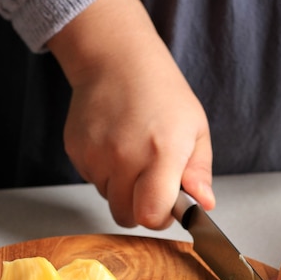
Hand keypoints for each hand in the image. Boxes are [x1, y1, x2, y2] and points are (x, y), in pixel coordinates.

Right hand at [48, 0, 214, 228]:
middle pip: (126, 216)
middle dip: (140, 209)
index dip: (160, 219)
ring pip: (108, 198)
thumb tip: (204, 205)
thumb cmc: (162, 93)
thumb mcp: (195, 130)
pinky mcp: (76, 151)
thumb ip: (199, 173)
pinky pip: (92, 180)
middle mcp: (125, 157)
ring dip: (122, 189)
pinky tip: (115, 145)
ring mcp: (96, 154)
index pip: (151, 215)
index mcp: (162, 153)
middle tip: (150, 185)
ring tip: (132, 155)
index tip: (167, 208)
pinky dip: (104, 172)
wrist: (118, 60)